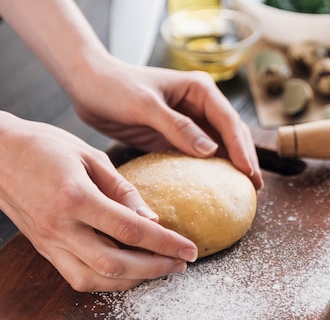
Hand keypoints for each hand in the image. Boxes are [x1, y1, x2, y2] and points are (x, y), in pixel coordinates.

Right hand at [0, 112, 198, 290]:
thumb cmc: (45, 146)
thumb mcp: (91, 156)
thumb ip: (123, 190)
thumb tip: (152, 219)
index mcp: (75, 198)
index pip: (130, 230)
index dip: (165, 243)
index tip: (189, 249)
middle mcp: (60, 226)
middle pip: (115, 263)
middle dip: (155, 268)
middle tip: (181, 264)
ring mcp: (49, 242)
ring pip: (94, 278)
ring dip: (132, 280)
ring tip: (160, 269)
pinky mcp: (43, 248)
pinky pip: (76, 276)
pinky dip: (106, 280)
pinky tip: (127, 271)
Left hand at [66, 58, 262, 189]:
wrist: (89, 85)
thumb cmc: (115, 87)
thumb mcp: (145, 106)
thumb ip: (178, 127)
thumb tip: (211, 151)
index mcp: (200, 89)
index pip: (229, 120)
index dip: (241, 147)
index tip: (248, 172)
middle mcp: (201, 103)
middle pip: (232, 132)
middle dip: (245, 158)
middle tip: (254, 187)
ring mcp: (191, 120)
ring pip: (221, 144)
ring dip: (232, 163)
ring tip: (244, 189)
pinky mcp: (177, 134)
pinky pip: (200, 153)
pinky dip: (211, 168)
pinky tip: (217, 185)